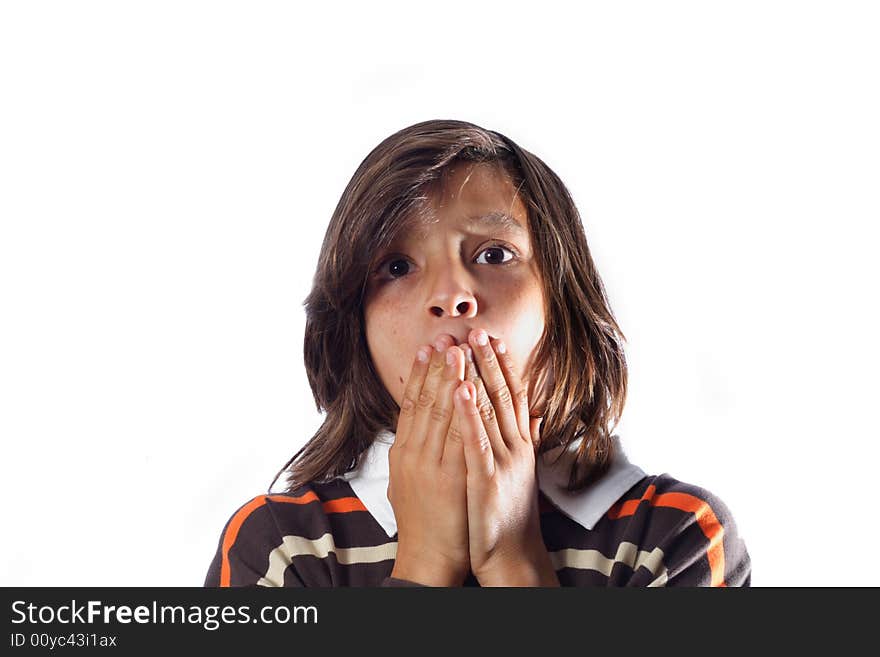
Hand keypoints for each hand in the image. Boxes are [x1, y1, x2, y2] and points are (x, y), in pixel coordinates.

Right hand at [387, 334, 469, 585]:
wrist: (428, 559)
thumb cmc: (424, 523)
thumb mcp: (410, 482)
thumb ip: (416, 454)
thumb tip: (415, 431)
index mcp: (403, 454)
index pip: (410, 404)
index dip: (419, 374)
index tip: (427, 348)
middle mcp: (413, 454)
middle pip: (424, 400)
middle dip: (436, 365)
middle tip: (445, 335)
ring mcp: (431, 464)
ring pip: (440, 411)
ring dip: (450, 377)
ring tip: (458, 347)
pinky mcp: (451, 475)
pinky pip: (458, 433)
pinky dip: (463, 407)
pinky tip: (468, 386)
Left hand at [452, 328, 559, 585]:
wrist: (510, 554)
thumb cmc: (509, 513)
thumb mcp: (520, 471)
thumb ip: (526, 440)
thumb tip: (534, 414)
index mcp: (520, 444)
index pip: (514, 395)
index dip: (504, 365)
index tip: (494, 338)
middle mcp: (515, 447)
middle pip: (503, 394)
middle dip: (489, 360)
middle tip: (477, 329)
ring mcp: (502, 460)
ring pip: (489, 409)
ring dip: (476, 374)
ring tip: (464, 346)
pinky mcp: (486, 477)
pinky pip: (476, 438)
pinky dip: (469, 410)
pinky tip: (460, 387)